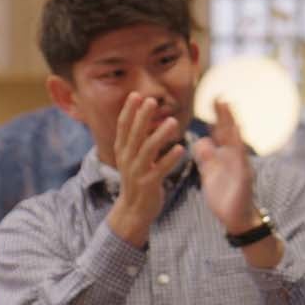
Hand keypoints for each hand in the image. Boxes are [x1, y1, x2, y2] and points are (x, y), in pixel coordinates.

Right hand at [105, 93, 184, 247]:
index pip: (123, 126)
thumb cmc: (137, 179)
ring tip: (173, 122)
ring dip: (160, 135)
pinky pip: (160, 169)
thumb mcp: (132, 158)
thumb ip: (137, 139)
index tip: (136, 94)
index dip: (128, 110)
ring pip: (147, 150)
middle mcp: (127, 159)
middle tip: (152, 101)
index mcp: (123, 150)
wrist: (133, 210)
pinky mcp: (148, 184)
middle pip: (134, 134)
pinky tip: (181, 149)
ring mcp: (136, 172)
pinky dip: (170, 159)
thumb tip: (143, 117)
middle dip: (142, 117)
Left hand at [192, 101, 258, 229]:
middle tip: (220, 96)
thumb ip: (206, 157)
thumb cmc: (225, 197)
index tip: (214, 99)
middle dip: (225, 114)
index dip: (218, 116)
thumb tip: (200, 141)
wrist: (236, 219)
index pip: (221, 132)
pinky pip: (241, 159)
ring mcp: (241, 165)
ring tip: (228, 108)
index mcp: (226, 156)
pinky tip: (236, 133)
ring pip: (236, 140)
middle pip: (229, 132)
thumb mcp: (211, 174)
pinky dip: (239, 145)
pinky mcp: (244, 176)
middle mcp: (235, 157)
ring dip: (232, 124)